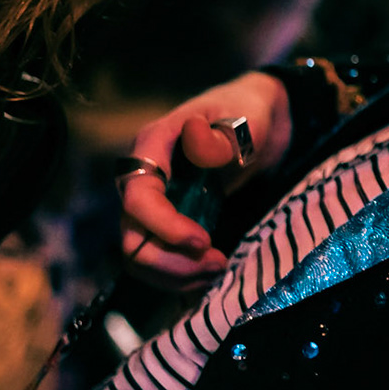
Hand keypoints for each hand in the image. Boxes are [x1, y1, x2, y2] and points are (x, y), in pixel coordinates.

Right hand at [119, 71, 290, 289]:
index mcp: (153, 146)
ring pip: (139, 255)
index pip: (138, 198)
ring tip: (218, 270)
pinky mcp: (163, 221)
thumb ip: (224, 136)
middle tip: (218, 264)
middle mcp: (141, 177)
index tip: (205, 242)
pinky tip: (211, 272)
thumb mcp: (247, 119)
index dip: (165, 227)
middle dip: (170, 262)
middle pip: (131, 236)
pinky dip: (179, 275)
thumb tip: (194, 139)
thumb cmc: (249, 113)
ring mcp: (150, 202)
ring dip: (175, 275)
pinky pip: (155, 259)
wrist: (257, 121)